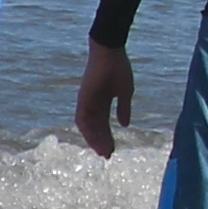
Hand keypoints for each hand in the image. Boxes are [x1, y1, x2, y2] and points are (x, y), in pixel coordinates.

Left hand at [75, 40, 134, 158]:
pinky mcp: (82, 98)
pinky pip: (82, 118)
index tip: (113, 150)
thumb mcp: (125, 92)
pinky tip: (95, 139)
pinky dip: (87, 130)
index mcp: (103, 102)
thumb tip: (125, 125)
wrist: (110, 52)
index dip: (108, 137)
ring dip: (94, 139)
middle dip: (101, 142)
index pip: (104, 124)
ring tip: (102, 151)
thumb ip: (124, 109)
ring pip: (87, 126)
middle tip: (108, 155)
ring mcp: (86, 101)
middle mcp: (92, 104)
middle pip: (95, 128)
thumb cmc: (118, 69)